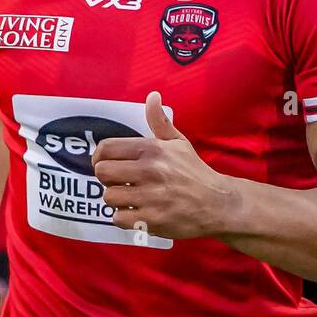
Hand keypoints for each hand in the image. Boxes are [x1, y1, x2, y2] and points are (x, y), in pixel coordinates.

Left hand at [91, 91, 240, 241]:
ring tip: (129, 198)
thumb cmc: (195, 172)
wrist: (218, 204)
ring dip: (116, 199)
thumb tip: (152, 96)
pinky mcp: (151, 220)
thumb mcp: (179, 143)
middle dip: (106, 178)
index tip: (103, 163)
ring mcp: (150, 197)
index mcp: (152, 149)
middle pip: (102, 172)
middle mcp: (149, 171)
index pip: (107, 148)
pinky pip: (119, 218)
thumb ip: (160, 121)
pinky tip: (136, 212)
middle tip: (118, 181)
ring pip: (108, 197)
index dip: (98, 157)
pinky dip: (124, 218)